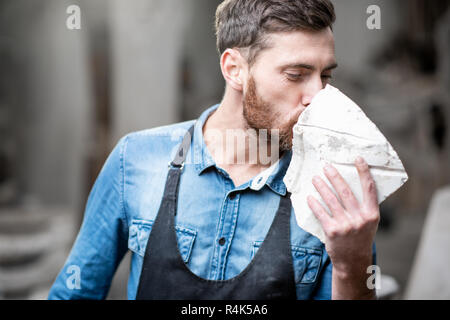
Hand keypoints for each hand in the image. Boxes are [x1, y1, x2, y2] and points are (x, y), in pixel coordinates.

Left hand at [307, 156, 379, 274]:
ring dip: (321, 187)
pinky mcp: (332, 230)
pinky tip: (310, 197)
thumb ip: (364, 206)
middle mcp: (360, 218)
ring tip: (315, 179)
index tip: (358, 159)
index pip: (369, 188)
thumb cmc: (360, 238)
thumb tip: (352, 184)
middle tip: (326, 166)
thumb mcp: (369, 223)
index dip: (364, 172)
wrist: (353, 261)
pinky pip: (321, 212)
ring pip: (331, 200)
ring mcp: (346, 225)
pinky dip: (314, 204)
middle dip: (334, 176)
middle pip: (345, 191)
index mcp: (372, 214)